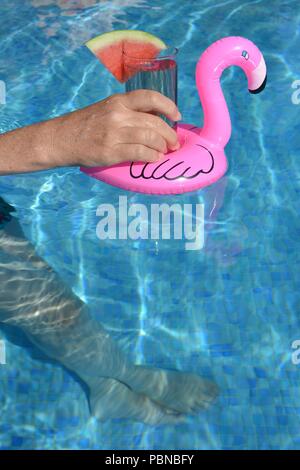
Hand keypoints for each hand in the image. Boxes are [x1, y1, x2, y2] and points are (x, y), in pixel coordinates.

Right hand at [43, 90, 180, 167]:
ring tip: (164, 152)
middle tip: (174, 143)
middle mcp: (118, 115)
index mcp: (118, 101)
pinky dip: (151, 157)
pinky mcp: (111, 151)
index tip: (176, 116)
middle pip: (155, 123)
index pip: (150, 98)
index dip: (169, 106)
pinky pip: (140, 153)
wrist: (61, 139)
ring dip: (162, 147)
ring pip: (150, 138)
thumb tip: (157, 119)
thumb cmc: (86, 125)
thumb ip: (129, 112)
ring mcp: (114, 133)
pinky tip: (154, 159)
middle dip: (169, 135)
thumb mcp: (107, 109)